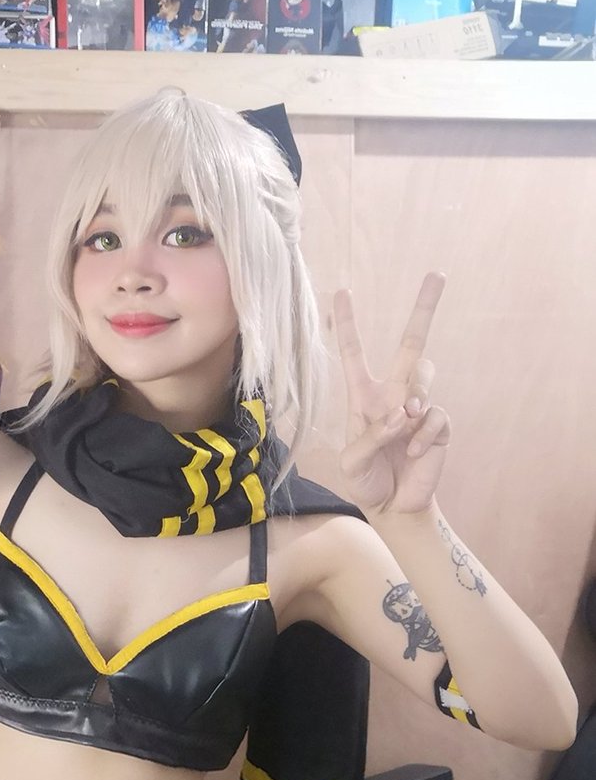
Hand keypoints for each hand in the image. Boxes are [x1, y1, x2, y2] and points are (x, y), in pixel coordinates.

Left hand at [334, 273, 449, 517]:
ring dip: (417, 393)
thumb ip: (369, 437)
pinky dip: (425, 434)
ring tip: (407, 420)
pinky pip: (436, 415)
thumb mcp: (352, 463)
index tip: (341, 291)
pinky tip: (416, 452)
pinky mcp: (438, 425)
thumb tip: (400, 415)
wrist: (394, 506)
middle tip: (437, 273)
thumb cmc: (366, 480)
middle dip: (424, 308)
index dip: (347, 324)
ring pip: (425, 374)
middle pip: (412, 342)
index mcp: (364, 397)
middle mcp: (393, 394)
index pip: (354, 353)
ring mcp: (418, 407)